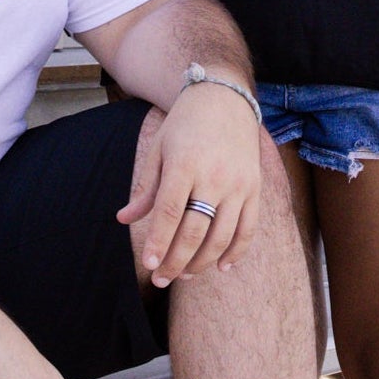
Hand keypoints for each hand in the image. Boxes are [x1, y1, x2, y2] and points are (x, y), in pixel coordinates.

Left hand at [119, 83, 263, 284]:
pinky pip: (248, 229)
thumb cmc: (186, 124)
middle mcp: (213, 176)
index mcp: (184, 164)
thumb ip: (146, 188)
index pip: (169, 213)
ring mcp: (238, 184)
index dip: (159, 243)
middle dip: (176, 261)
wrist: (226, 98)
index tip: (149, 265)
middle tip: (162, 279)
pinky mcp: (255, 188)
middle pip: (194, 231)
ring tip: (185, 275)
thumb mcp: (160, 149)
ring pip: (221, 236)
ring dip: (202, 262)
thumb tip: (124, 219)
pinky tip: (222, 267)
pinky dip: (236, 252)